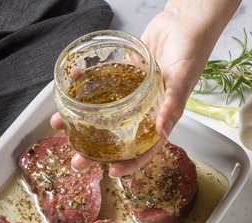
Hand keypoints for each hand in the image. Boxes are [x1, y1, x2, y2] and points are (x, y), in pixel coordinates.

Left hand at [53, 1, 238, 176]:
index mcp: (162, 116)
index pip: (145, 148)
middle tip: (77, 159)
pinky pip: (101, 85)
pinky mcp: (123, 74)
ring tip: (60, 124)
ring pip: (104, 114)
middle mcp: (145, 109)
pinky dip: (84, 86)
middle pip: (118, 137)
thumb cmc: (192, 50)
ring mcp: (132, 93)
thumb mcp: (183, 79)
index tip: (112, 172)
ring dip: (82, 121)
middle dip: (96, 151)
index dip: (130, 163)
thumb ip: (173, 104)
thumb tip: (162, 130)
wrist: (184, 20)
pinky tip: (68, 87)